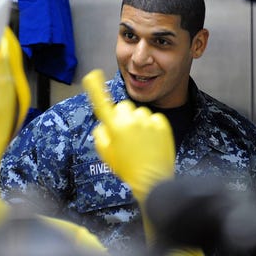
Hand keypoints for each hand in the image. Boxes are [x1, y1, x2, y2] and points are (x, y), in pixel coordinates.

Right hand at [82, 69, 175, 202]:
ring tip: (140, 142)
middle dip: (122, 116)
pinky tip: (151, 142)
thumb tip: (104, 125)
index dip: (96, 88)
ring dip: (138, 122)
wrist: (153, 180)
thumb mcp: (106, 155)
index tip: (93, 74)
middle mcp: (131, 120)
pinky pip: (154, 118)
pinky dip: (152, 127)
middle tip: (125, 134)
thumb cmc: (128, 169)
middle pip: (123, 106)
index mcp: (115, 127)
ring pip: (139, 112)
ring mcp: (148, 121)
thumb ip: (101, 136)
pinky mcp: (162, 124)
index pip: (102, 103)